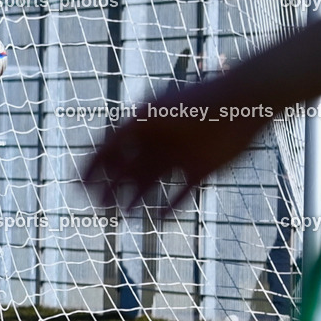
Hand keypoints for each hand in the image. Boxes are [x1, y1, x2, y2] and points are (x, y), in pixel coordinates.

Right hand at [83, 87, 269, 210]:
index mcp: (144, 126)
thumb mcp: (154, 112)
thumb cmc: (197, 101)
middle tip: (97, 206)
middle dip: (110, 187)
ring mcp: (179, 158)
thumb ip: (127, 129)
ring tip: (124, 215)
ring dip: (135, 199)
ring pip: (150, 184)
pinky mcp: (201, 170)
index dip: (94, 166)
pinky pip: (182, 194)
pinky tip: (159, 219)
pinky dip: (171, 207)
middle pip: (127, 169)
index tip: (78, 184)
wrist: (242, 102)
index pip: (111, 149)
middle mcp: (158, 143)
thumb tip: (101, 144)